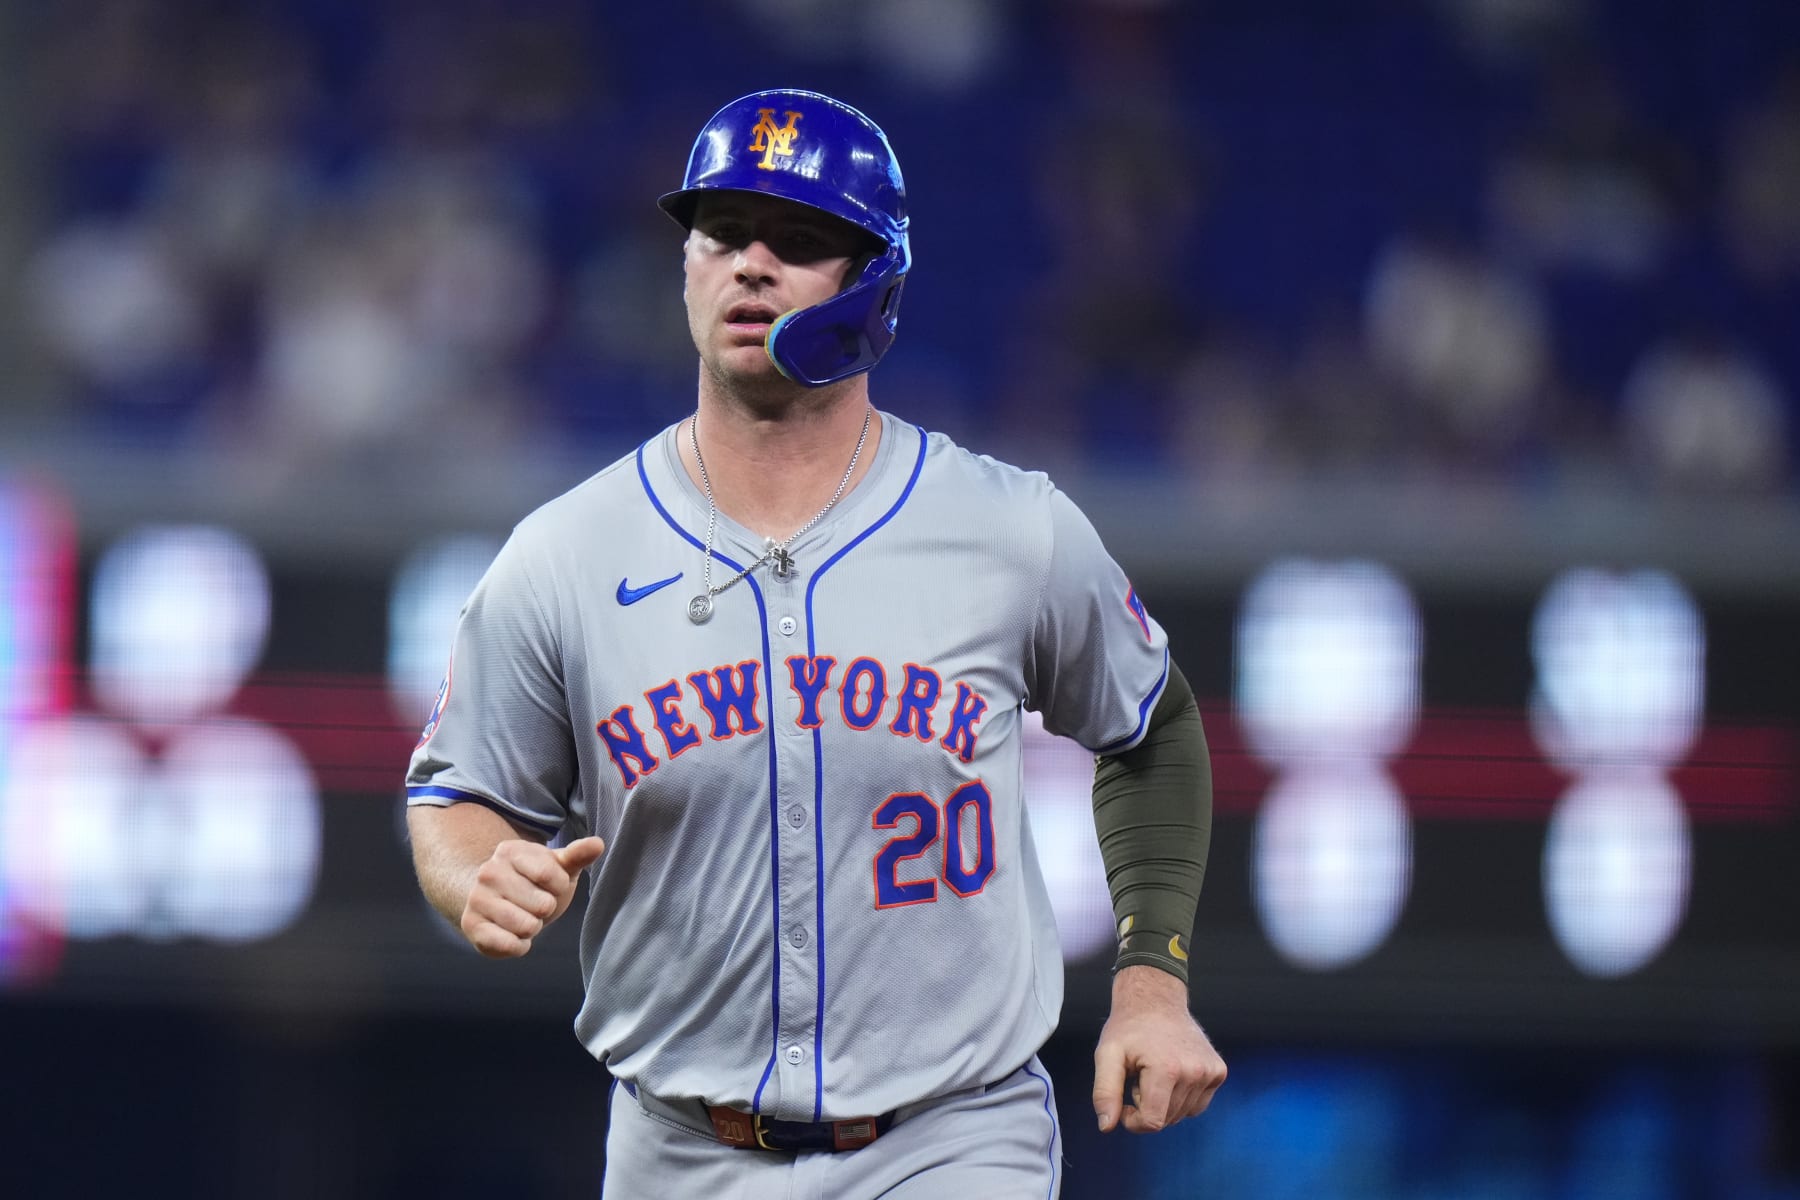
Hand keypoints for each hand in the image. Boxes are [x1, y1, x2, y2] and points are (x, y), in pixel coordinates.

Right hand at [459, 837, 604, 958]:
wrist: (496, 901)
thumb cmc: (535, 882)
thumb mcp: (558, 867)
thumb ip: (578, 855)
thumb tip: (598, 844)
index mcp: (510, 851)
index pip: (549, 875)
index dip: (559, 887)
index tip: (551, 886)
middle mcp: (488, 872)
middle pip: (541, 904)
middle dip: (545, 910)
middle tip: (534, 904)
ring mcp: (477, 899)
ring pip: (526, 926)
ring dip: (533, 928)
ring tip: (524, 917)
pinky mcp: (471, 926)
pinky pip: (509, 945)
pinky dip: (519, 945)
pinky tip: (513, 934)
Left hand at [1092, 965, 1226, 1133]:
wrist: (1157, 999)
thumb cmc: (1129, 1028)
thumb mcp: (1107, 1055)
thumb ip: (1104, 1092)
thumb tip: (1106, 1126)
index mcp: (1167, 1070)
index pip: (1152, 1122)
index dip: (1133, 1120)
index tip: (1124, 1101)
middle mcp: (1195, 1072)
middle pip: (1167, 1120)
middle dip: (1147, 1107)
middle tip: (1139, 1077)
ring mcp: (1211, 1072)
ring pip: (1183, 1114)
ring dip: (1164, 1102)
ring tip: (1154, 1072)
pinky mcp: (1219, 1071)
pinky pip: (1198, 1105)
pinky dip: (1182, 1097)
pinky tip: (1172, 1073)